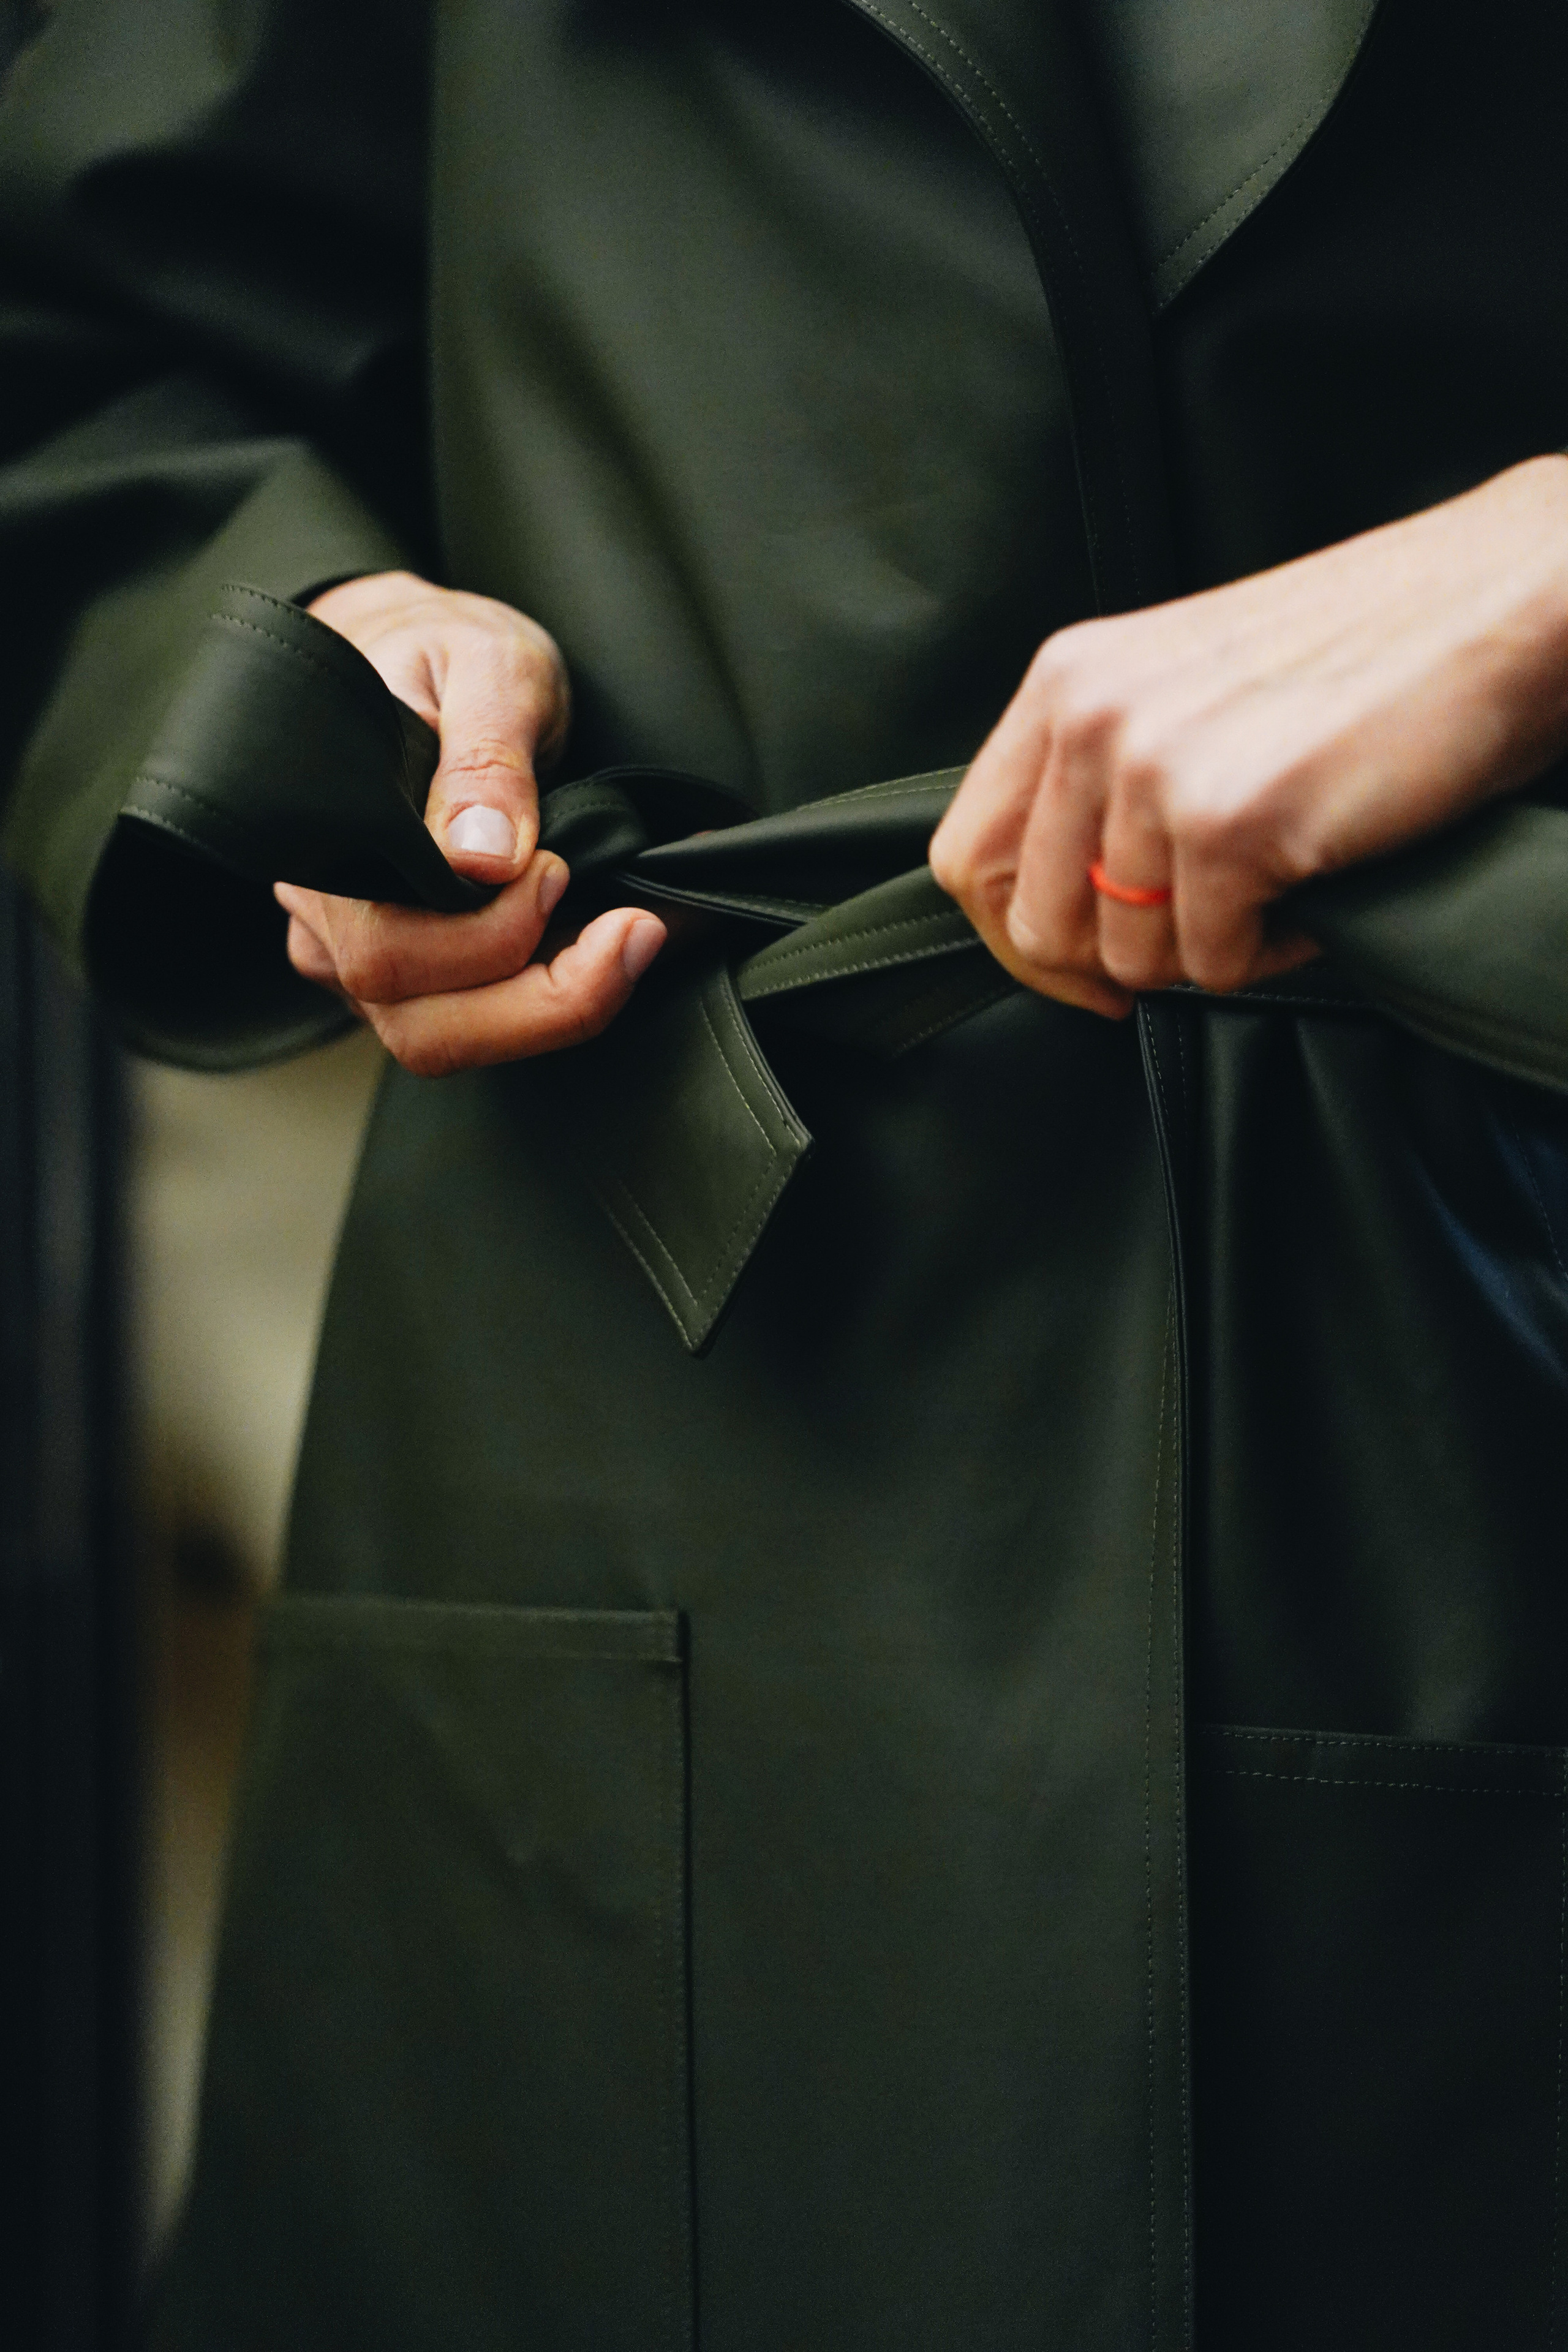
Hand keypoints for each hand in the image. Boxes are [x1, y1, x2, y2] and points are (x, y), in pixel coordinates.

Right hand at [274, 571, 665, 1072]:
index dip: (494, 941)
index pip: (391, 950)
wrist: (420, 653)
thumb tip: (481, 858)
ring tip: (632, 938)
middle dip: (543, 999)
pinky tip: (604, 949)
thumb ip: (485, 756)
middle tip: (633, 928)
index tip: (566, 876)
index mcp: (327, 840)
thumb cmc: (443, 653)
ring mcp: (359, 954)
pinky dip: (548, 1002)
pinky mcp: (408, 973)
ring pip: (444, 1039)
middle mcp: (327, 916)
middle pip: (419, 1026)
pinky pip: (470, 1021)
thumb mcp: (484, 665)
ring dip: (552, 1010)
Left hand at [929, 456, 1567, 1017]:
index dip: (1015, 938)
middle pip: (1036, 922)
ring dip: (1204, 957)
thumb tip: (1064, 895)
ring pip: (1128, 954)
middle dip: (1109, 965)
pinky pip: (1213, 964)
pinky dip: (1268, 957)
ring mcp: (1157, 770)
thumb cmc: (1358, 650)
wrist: (1497, 603)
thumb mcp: (1182, 685)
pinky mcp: (1232, 823)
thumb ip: (1103, 769)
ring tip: (1271, 902)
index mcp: (1068, 680)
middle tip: (1186, 952)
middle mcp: (1093, 718)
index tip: (1075, 964)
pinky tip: (1311, 900)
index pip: (968, 856)